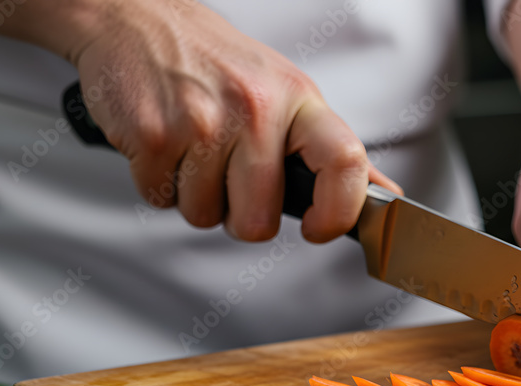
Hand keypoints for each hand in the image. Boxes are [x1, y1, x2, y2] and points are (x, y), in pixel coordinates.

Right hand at [70, 0, 398, 241]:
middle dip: (241, 217)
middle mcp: (255, 107)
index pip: (345, 160)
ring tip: (193, 149)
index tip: (322, 229)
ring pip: (204, 215)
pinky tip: (165, 144)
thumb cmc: (216, 62)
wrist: (136, 18)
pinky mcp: (153, 134)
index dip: (340, 211)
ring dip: (195, 196)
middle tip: (231, 181)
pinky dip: (158, 182)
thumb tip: (384, 197)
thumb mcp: (287, 93)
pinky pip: (161, 198)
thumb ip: (331, 150)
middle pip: (259, 220)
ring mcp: (203, 122)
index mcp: (297, 99)